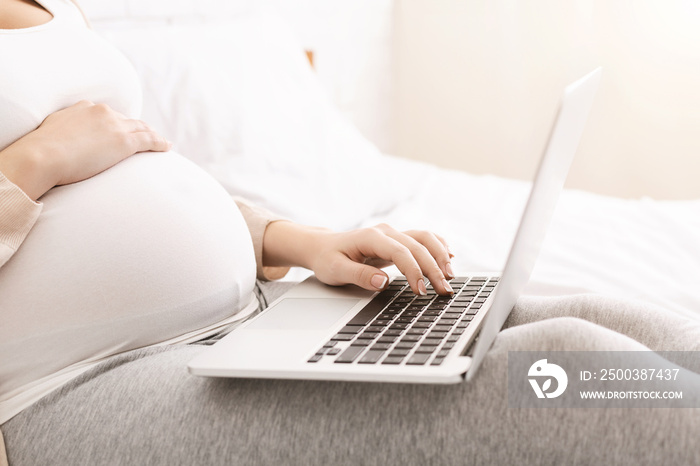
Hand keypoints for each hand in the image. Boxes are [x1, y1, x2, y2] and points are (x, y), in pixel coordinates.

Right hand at [0, 100, 170, 199]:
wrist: (43, 156)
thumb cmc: (42, 150)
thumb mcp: (53, 130)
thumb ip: (64, 128)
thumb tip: (64, 136)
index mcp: (85, 107)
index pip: (108, 114)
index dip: (118, 123)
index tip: (122, 129)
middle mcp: (103, 112)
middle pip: (127, 120)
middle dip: (138, 127)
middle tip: (148, 135)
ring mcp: (115, 126)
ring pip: (141, 128)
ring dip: (153, 134)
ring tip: (161, 142)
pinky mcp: (124, 142)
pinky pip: (149, 140)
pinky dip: (160, 143)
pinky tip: (167, 147)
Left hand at [263, 222, 455, 294]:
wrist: (322, 246)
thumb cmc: (326, 259)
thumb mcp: (335, 271)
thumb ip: (359, 275)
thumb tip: (382, 282)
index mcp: (370, 237)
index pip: (401, 252)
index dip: (414, 271)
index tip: (421, 291)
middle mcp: (385, 231)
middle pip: (418, 245)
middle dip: (434, 268)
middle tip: (444, 290)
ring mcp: (393, 233)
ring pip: (424, 238)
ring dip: (440, 255)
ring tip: (451, 277)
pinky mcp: (397, 240)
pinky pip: (423, 238)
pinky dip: (438, 246)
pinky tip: (449, 258)